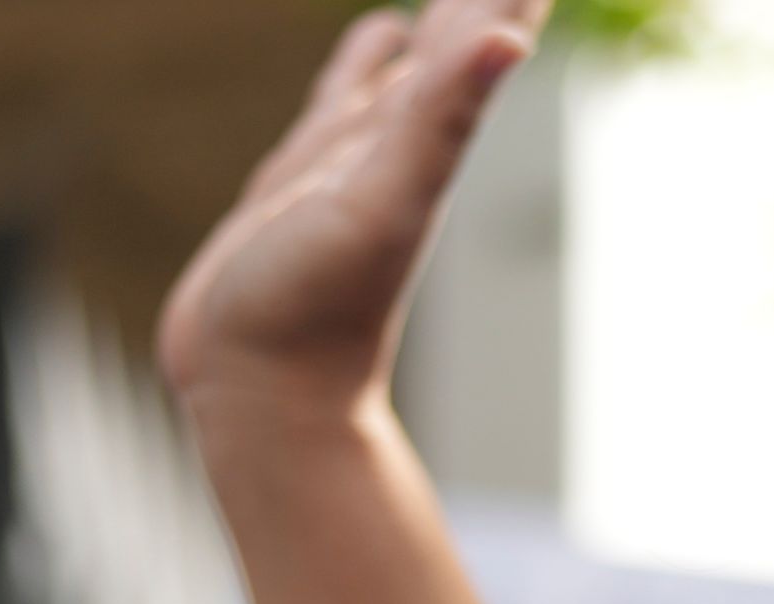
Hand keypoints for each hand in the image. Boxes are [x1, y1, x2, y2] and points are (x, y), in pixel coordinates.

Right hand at [156, 0, 548, 432]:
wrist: (264, 396)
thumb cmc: (318, 310)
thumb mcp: (384, 202)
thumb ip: (444, 120)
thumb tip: (509, 39)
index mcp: (430, 135)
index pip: (490, 31)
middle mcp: (401, 141)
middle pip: (466, 39)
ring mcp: (353, 159)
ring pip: (413, 66)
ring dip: (446, 21)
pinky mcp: (302, 179)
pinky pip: (344, 98)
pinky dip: (366, 61)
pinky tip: (381, 38)